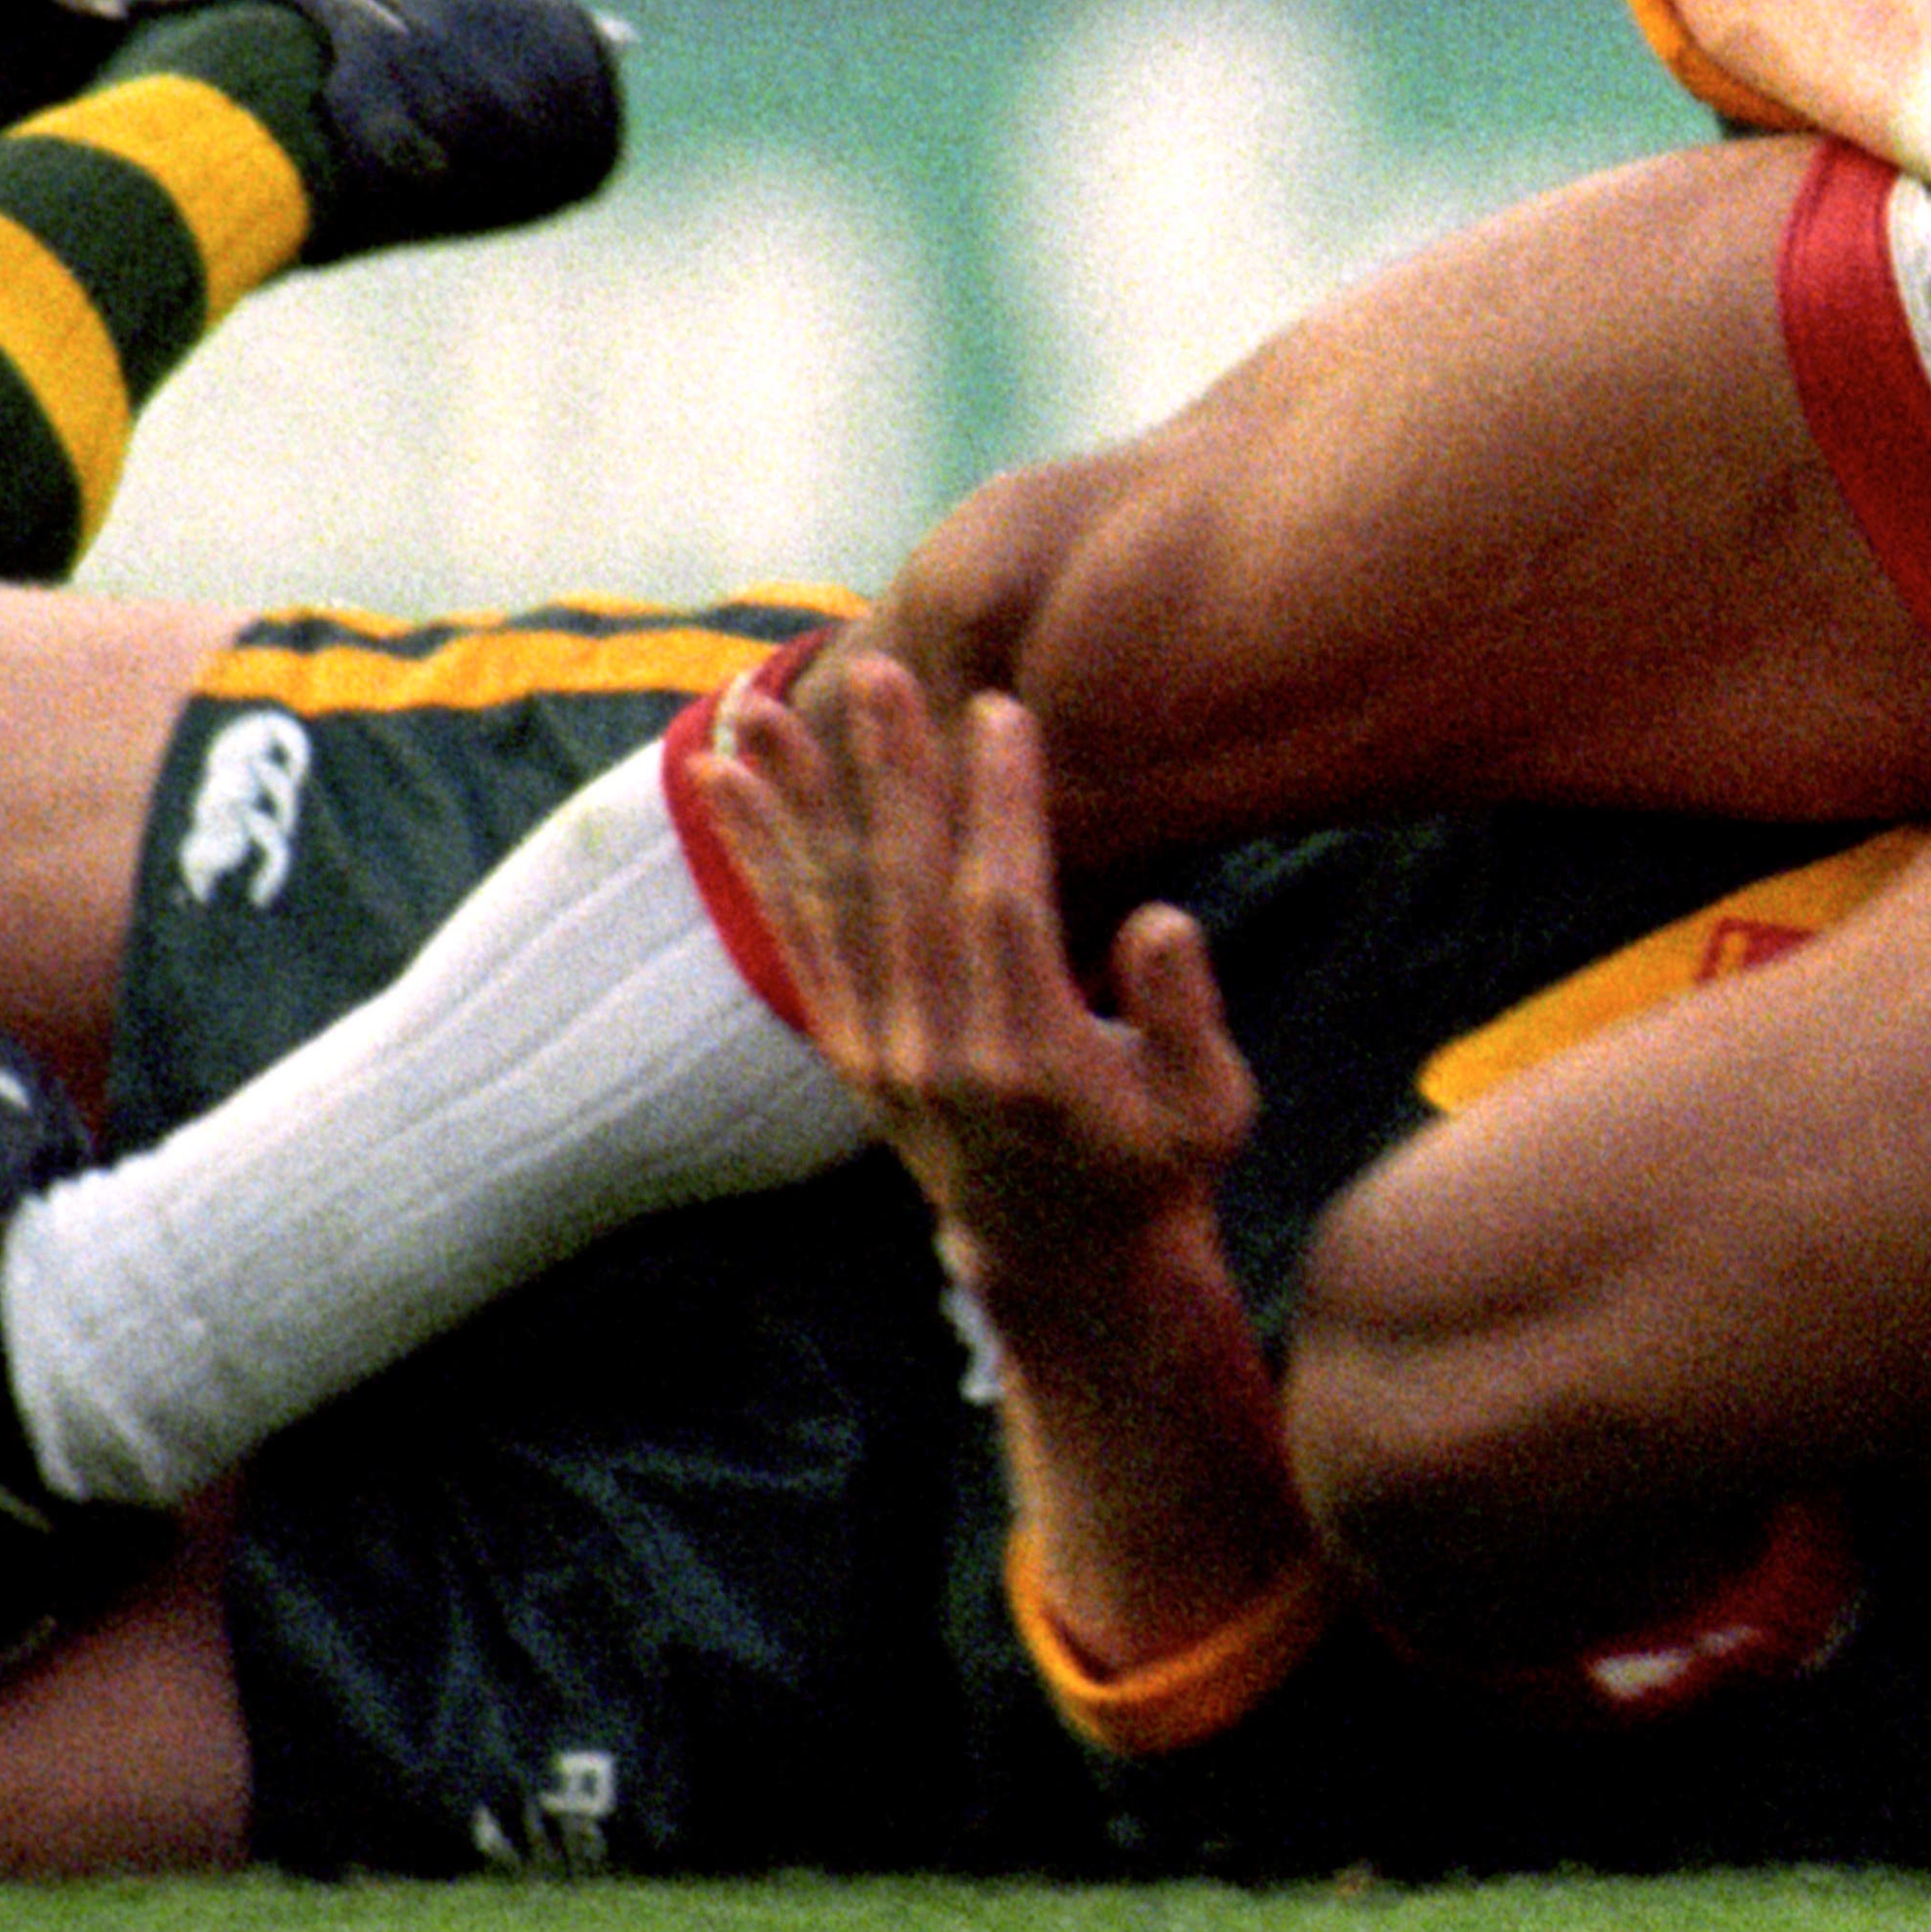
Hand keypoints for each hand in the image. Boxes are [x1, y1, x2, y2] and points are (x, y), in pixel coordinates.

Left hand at [688, 654, 1257, 1306]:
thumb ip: (1186, 1016)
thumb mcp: (1210, 1108)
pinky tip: (720, 781)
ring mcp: (880, 1052)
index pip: (1004, 910)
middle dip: (887, 777)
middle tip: (875, 671)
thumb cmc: (1155, 1162)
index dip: (1000, 810)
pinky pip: (797, 936)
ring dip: (791, 799)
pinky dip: (758, 854)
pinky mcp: (850, 1045)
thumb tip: (1160, 921)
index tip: (998, 710)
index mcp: (1032, 1062)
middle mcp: (937, 1055)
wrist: (1063, 1259)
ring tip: (748, 705)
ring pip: (830, 906)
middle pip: (903, 893)